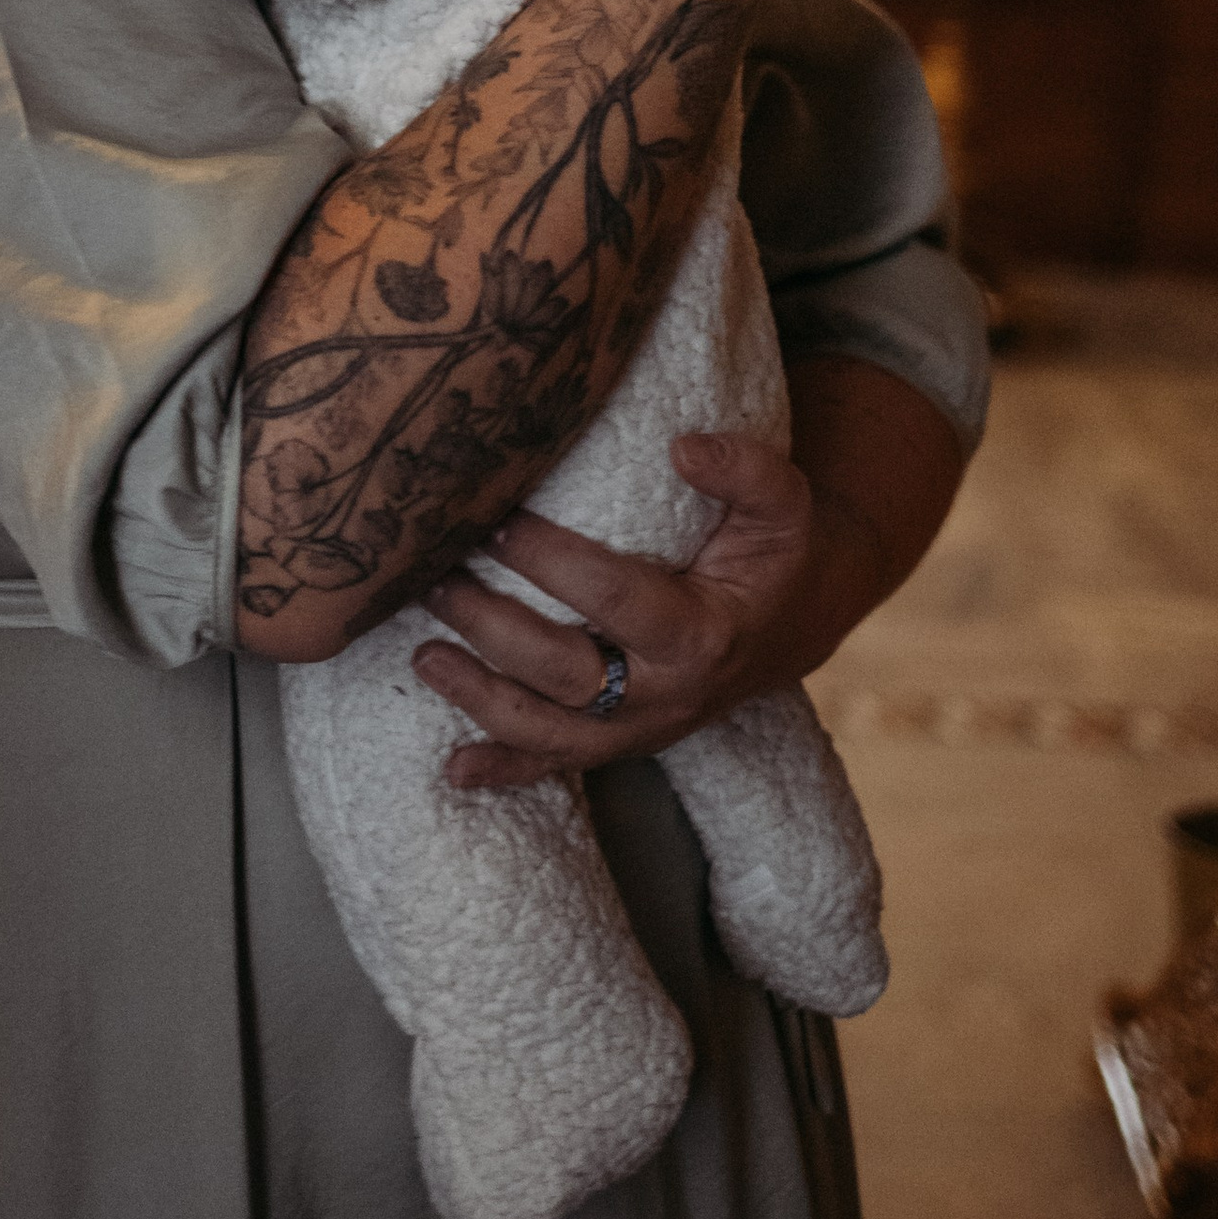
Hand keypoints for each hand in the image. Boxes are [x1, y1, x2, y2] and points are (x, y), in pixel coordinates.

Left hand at [411, 428, 814, 785]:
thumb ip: (744, 470)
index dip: (551, 562)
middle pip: (566, 676)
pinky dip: (504, 771)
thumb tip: (683, 448)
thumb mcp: (782, 504)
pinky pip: (558, 766)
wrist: (793, 622)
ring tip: (424, 655)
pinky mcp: (620, 740)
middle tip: (438, 581)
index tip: (497, 522)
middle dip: (493, 630)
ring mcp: (640, 727)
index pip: (614, 600)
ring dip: (480, 699)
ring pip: (550, 731)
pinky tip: (452, 769)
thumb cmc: (776, 554)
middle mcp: (667, 694)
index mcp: (702, 634)